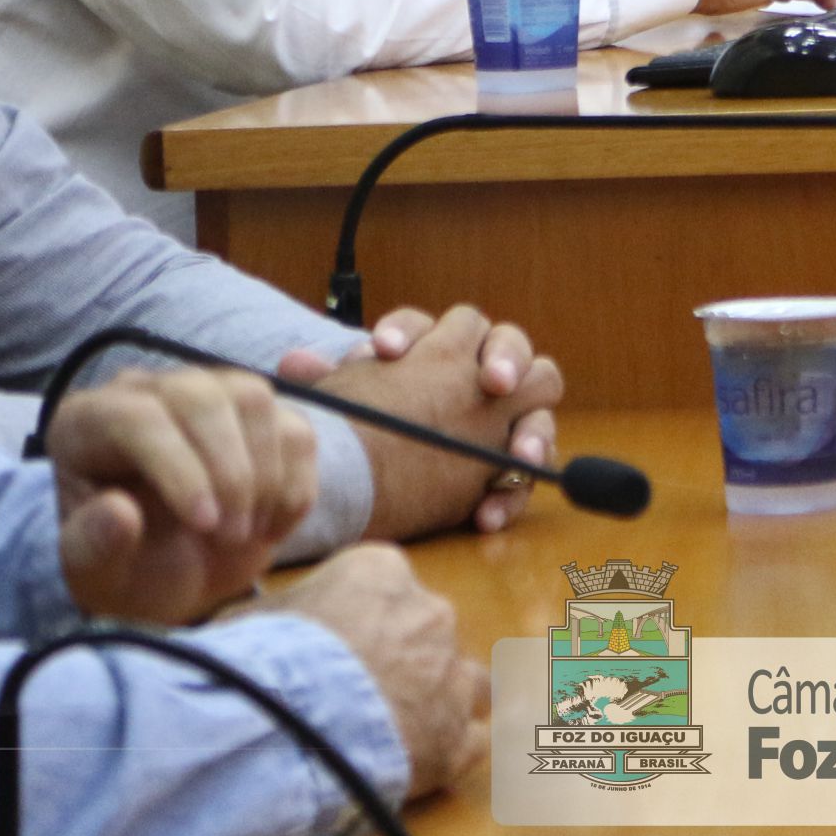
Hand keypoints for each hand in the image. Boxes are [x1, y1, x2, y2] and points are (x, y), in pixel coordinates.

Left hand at [48, 365, 318, 624]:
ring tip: (242, 535)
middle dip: (227, 471)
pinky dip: (293, 485)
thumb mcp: (94, 574)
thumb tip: (119, 513)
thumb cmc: (121, 569)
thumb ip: (93, 546)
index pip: (138, 418)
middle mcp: (147, 393)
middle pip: (201, 395)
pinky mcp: (259, 418)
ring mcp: (207, 395)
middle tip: (228, 537)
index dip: (178, 466)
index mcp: (87, 423)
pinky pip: (294, 428)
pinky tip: (268, 528)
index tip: (204, 525)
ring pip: (253, 399)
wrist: (168, 573)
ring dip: (263, 476)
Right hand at [276, 545, 486, 799]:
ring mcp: (452, 676)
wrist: (294, 720)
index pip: (386, 586)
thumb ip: (273, 616)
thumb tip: (250, 625)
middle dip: (407, 657)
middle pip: (429, 631)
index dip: (363, 620)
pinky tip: (434, 761)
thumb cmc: (267, 660)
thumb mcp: (253, 618)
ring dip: (446, 698)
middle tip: (367, 692)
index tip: (342, 645)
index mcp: (382, 573)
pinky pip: (478, 740)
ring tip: (409, 726)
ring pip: (470, 680)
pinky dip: (458, 750)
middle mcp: (431, 615)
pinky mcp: (459, 738)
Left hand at [279, 304, 564, 540]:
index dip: (412, 331)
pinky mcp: (509, 465)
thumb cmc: (363, 432)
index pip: (434, 319)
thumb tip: (294, 365)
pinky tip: (484, 516)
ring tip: (517, 453)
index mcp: (442, 346)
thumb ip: (329, 381)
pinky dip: (511, 494)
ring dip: (533, 426)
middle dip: (507, 358)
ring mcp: (504, 416)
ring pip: (540, 399)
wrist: (369, 484)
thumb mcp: (347, 405)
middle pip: (511, 343)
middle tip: (492, 382)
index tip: (383, 352)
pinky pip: (527, 473)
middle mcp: (480, 373)